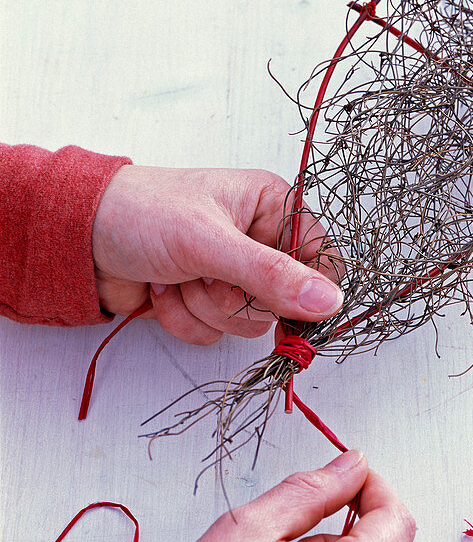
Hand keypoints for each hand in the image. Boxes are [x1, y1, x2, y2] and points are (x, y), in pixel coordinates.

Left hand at [92, 165, 343, 342]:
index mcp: (272, 207)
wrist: (75, 235)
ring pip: (247, 323)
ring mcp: (230, 274)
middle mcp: (258, 240)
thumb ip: (271, 276)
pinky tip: (162, 289)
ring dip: (203, 308)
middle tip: (202, 272)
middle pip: (283, 301)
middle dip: (233, 296)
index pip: (322, 259)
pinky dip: (184, 319)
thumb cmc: (141, 213)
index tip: (286, 306)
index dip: (310, 289)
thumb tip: (328, 302)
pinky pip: (214, 334)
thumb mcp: (210, 241)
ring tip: (175, 275)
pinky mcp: (204, 301)